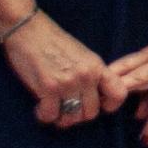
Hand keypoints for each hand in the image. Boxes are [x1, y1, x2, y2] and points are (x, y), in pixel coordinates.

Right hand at [3, 12, 111, 128]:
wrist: (28, 29)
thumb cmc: (52, 41)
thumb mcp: (82, 55)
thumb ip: (91, 74)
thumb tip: (93, 98)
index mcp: (96, 66)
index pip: (118, 94)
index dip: (109, 105)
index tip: (97, 104)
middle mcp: (86, 76)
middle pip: (91, 113)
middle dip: (78, 114)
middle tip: (65, 106)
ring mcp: (68, 83)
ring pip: (72, 118)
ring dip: (61, 117)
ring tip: (52, 107)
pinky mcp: (49, 88)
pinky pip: (51, 116)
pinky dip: (44, 115)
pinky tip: (40, 106)